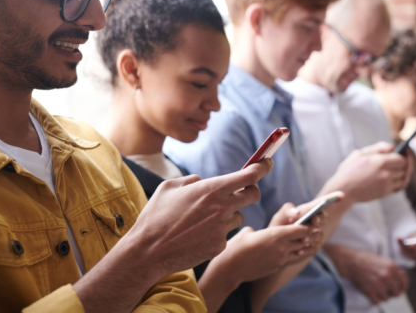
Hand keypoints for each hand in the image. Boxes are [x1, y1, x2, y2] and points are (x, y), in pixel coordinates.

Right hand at [123, 160, 270, 277]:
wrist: (148, 252)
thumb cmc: (155, 217)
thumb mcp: (169, 188)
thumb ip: (191, 181)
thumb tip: (202, 181)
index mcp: (211, 189)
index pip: (249, 175)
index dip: (262, 167)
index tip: (267, 163)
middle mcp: (222, 207)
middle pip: (253, 195)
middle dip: (250, 190)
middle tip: (242, 191)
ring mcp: (222, 228)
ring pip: (239, 216)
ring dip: (229, 214)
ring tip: (205, 219)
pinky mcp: (220, 246)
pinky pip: (225, 234)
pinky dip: (216, 233)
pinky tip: (197, 235)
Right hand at [208, 223, 314, 283]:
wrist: (230, 269)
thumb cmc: (236, 248)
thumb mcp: (247, 233)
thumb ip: (256, 230)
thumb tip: (254, 232)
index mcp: (276, 235)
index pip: (301, 229)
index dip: (306, 225)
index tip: (308, 221)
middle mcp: (282, 248)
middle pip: (304, 240)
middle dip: (308, 235)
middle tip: (310, 230)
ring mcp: (280, 260)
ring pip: (300, 252)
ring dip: (303, 246)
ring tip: (305, 241)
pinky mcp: (276, 267)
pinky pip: (291, 260)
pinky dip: (295, 255)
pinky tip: (294, 251)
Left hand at [267, 195, 344, 255]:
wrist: (274, 247)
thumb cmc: (278, 229)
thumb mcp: (279, 218)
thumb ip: (287, 211)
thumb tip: (297, 213)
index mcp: (307, 211)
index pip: (321, 203)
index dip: (332, 198)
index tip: (342, 195)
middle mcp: (313, 222)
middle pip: (324, 218)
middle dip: (321, 218)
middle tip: (314, 220)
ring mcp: (315, 235)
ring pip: (319, 234)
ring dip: (312, 237)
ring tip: (301, 241)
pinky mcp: (313, 247)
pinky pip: (314, 248)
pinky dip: (307, 249)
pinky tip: (298, 251)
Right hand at [324, 244, 408, 304]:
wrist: (351, 261)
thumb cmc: (366, 259)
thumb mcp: (382, 260)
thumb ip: (393, 268)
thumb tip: (402, 274)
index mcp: (391, 267)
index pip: (404, 282)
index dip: (403, 287)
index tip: (400, 289)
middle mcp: (386, 276)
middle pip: (397, 292)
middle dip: (393, 293)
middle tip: (389, 291)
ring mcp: (378, 284)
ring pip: (387, 298)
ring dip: (383, 296)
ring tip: (379, 291)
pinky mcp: (369, 290)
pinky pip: (377, 301)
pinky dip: (375, 299)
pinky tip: (373, 294)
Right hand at [329, 142, 409, 202]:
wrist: (343, 189)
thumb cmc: (349, 170)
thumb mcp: (360, 153)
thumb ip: (378, 148)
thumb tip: (393, 147)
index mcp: (381, 161)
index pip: (402, 159)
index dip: (406, 156)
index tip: (406, 153)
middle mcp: (386, 173)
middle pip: (405, 169)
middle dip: (406, 165)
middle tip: (406, 162)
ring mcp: (386, 184)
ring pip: (403, 179)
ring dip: (403, 174)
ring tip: (401, 170)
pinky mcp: (384, 193)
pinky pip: (398, 187)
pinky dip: (399, 183)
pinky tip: (395, 179)